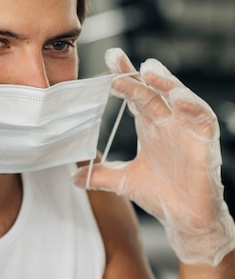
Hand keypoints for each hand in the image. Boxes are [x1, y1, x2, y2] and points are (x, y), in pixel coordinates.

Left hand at [73, 48, 234, 265]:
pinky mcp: (204, 143)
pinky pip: (202, 118)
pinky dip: (193, 107)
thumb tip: (74, 176)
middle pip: (153, 89)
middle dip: (136, 72)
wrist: (185, 220)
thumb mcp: (124, 182)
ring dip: (165, 82)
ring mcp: (186, 130)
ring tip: (148, 70)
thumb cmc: (162, 194)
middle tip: (115, 58)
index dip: (122, 77)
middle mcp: (167, 122)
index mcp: (150, 125)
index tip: (106, 62)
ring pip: (179, 97)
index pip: (135, 94)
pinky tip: (179, 99)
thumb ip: (101, 176)